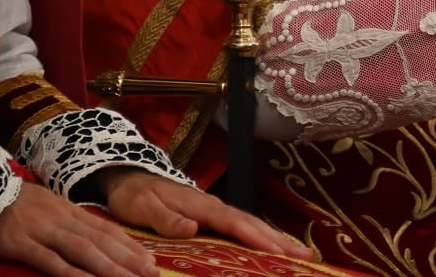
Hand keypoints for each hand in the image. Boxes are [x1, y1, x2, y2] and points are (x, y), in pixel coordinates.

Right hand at [0, 180, 158, 276]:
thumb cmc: (14, 204)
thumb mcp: (48, 207)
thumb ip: (69, 221)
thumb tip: (95, 237)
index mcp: (69, 210)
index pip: (106, 230)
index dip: (129, 246)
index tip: (149, 260)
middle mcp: (62, 219)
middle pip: (101, 240)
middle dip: (127, 258)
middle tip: (150, 273)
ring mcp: (43, 230)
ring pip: (83, 250)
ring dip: (108, 267)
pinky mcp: (22, 243)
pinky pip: (50, 261)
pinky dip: (71, 273)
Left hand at [99, 167, 314, 259]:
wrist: (129, 179)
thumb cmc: (136, 195)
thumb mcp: (144, 207)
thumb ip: (167, 218)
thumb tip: (194, 228)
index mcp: (202, 206)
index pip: (234, 223)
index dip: (257, 238)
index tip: (277, 252)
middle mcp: (214, 207)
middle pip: (253, 224)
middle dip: (280, 240)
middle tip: (305, 256)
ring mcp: (216, 212)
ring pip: (252, 226)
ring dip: (276, 239)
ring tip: (300, 254)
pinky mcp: (212, 219)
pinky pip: (242, 230)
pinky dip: (261, 238)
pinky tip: (271, 249)